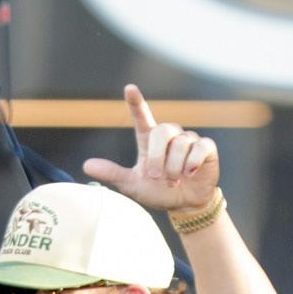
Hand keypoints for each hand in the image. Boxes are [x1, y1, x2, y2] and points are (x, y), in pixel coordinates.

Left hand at [84, 83, 219, 214]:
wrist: (184, 205)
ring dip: (174, 166)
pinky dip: (192, 162)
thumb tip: (86, 165)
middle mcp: (169, 136)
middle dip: (158, 156)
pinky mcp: (206, 148)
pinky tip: (190, 173)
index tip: (129, 88)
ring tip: (174, 181)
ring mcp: (188, 140)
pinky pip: (199, 147)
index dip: (136, 103)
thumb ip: (112, 174)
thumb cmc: (158, 192)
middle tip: (156, 176)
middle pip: (163, 131)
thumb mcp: (132, 185)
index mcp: (149, 141)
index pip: (142, 117)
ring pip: (181, 143)